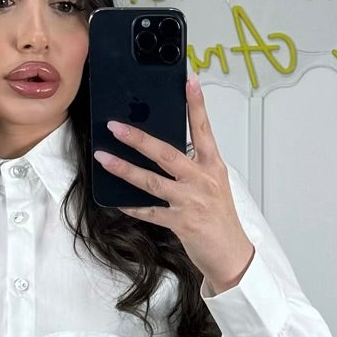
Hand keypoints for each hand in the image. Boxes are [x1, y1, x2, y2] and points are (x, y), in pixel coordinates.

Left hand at [93, 73, 255, 291]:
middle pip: (166, 153)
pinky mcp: (181, 223)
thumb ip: (193, 167)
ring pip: (152, 181)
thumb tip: (163, 153)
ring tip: (105, 158)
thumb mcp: (214, 185)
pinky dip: (132, 206)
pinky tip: (117, 200)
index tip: (188, 81)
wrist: (232, 255)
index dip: (196, 105)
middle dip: (138, 138)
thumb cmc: (222, 219)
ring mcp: (190, 201)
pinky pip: (149, 212)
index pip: (204, 130)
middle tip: (116, 126)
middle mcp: (202, 180)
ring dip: (125, 169)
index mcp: (213, 167)